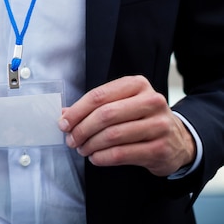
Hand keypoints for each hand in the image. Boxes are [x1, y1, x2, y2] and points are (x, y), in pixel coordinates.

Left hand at [59, 75, 195, 176]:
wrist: (178, 139)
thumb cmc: (142, 118)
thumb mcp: (122, 104)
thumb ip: (94, 107)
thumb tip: (64, 114)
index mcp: (137, 85)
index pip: (99, 96)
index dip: (77, 111)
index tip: (63, 123)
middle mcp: (151, 101)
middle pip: (105, 115)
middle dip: (82, 129)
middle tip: (71, 139)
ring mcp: (159, 125)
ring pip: (113, 136)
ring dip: (90, 145)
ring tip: (82, 149)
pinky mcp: (160, 148)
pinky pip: (122, 154)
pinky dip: (102, 157)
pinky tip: (95, 158)